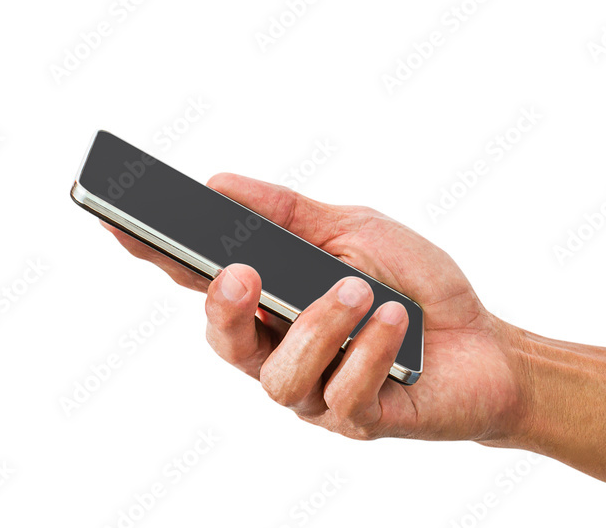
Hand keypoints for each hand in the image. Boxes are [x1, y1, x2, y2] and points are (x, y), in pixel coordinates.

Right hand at [103, 173, 531, 443]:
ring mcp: (315, 392)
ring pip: (281, 376)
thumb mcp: (355, 230)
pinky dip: (369, 350)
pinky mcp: (357, 421)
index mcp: (272, 302)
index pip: (202, 279)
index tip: (119, 220)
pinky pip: (344, 394)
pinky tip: (395, 320)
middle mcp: (281, 351)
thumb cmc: (414, 284)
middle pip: (225, 342)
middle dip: (224, 308)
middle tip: (240, 272)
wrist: (486, 343)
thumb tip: (215, 183)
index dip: (156, 254)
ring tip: (355, 289)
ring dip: (318, 326)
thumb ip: (288, 212)